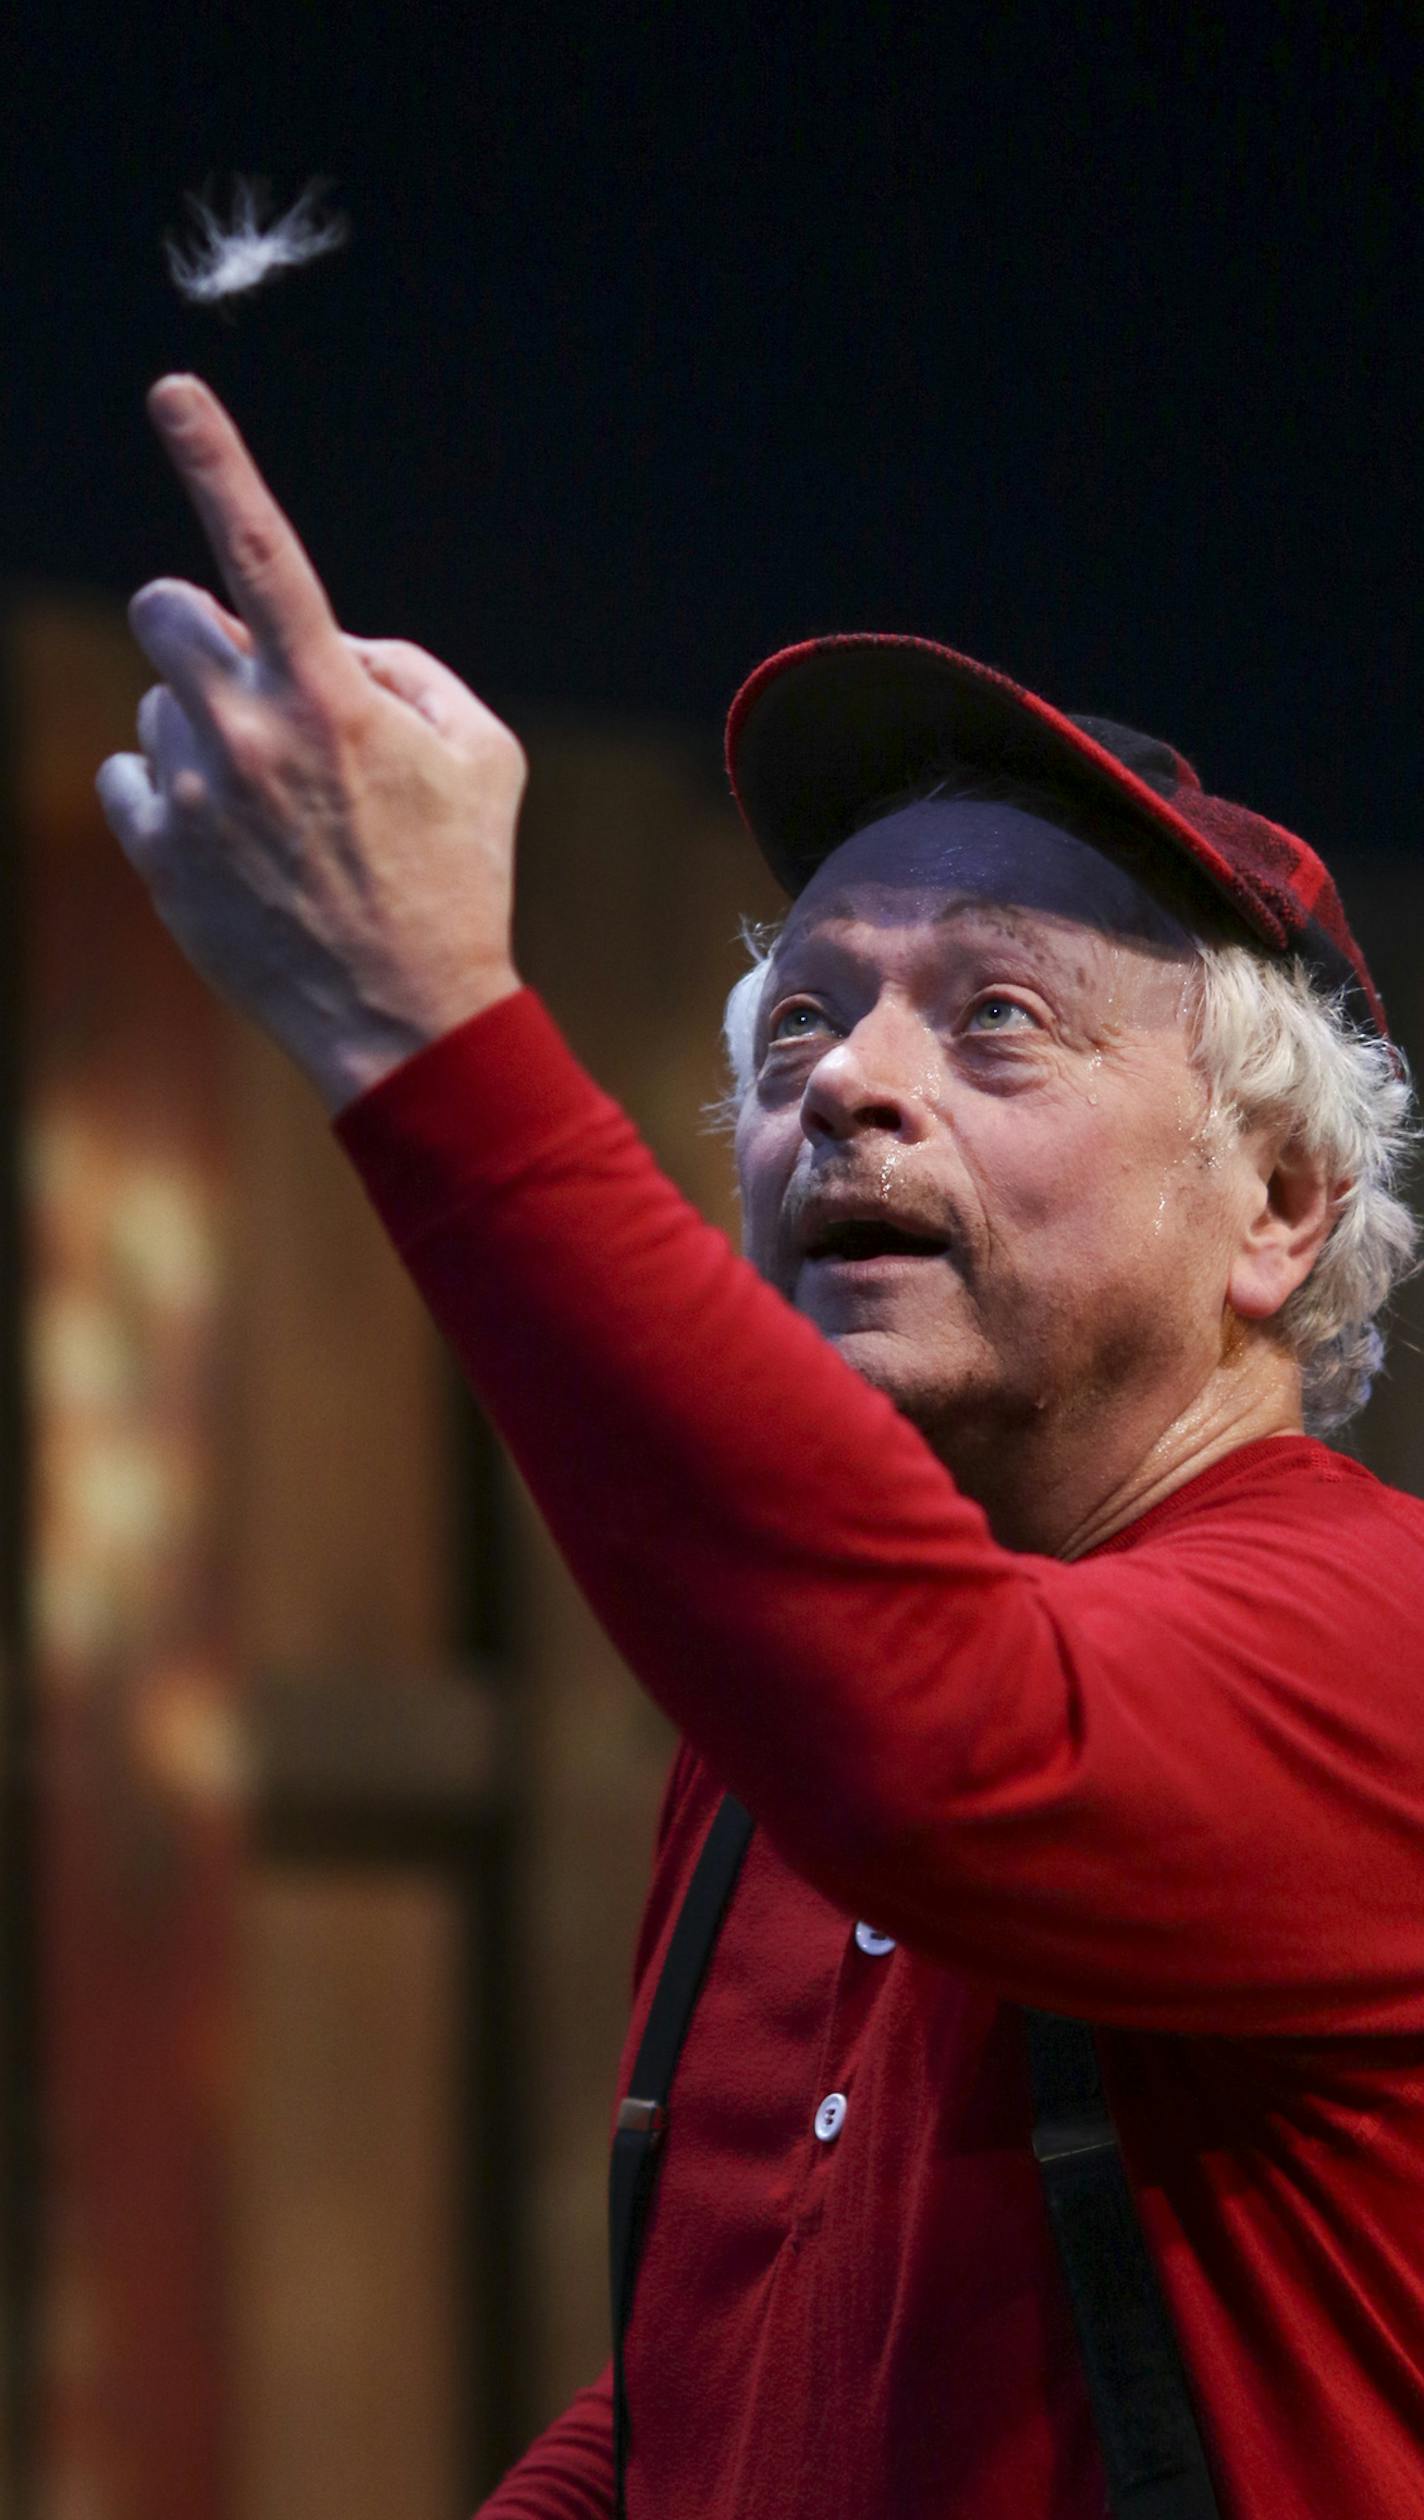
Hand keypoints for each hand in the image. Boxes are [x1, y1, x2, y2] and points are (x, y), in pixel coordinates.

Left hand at [97, 375, 526, 1111]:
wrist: (407, 1018)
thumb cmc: (459, 878)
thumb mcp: (486, 755)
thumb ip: (408, 667)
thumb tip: (334, 643)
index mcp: (332, 695)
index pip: (261, 550)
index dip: (216, 459)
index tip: (172, 392)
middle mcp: (250, 734)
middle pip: (160, 611)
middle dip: (194, 630)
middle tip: (247, 684)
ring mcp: (196, 798)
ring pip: (152, 703)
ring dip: (200, 729)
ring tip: (270, 804)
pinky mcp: (159, 857)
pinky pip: (126, 777)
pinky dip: (168, 794)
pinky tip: (230, 841)